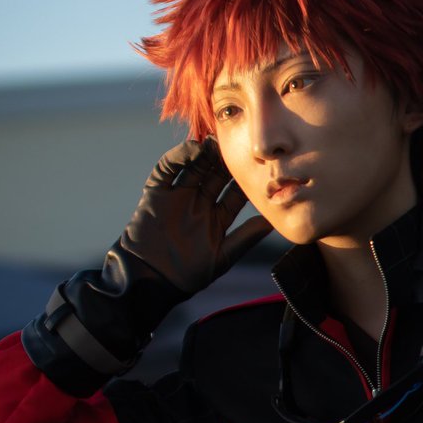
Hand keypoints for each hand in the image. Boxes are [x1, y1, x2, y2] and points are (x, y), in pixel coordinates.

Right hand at [115, 138, 271, 294]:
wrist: (150, 279)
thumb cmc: (187, 275)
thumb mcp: (222, 257)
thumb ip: (245, 238)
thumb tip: (272, 222)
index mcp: (216, 219)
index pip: (234, 194)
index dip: (244, 180)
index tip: (258, 167)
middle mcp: (198, 204)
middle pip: (215, 176)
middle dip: (226, 162)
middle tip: (238, 146)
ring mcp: (177, 196)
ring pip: (194, 168)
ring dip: (205, 154)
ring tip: (217, 143)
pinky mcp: (156, 192)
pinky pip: (167, 169)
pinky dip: (179, 156)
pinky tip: (193, 149)